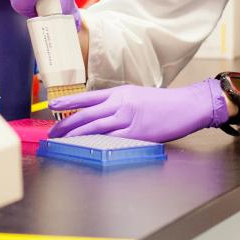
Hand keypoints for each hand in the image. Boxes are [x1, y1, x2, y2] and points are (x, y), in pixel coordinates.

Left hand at [48, 79, 228, 143]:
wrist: (187, 105)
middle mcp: (121, 103)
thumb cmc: (165, 104)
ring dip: (75, 134)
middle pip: (86, 113)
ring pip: (94, 126)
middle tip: (52, 131)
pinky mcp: (136, 133)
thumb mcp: (138, 96)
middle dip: (66, 122)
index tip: (52, 104)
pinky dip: (95, 142)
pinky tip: (85, 146)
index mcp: (121, 92)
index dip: (68, 101)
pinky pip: (111, 138)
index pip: (88, 97)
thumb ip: (120, 104)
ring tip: (62, 140)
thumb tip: (103, 115)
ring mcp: (128, 118)